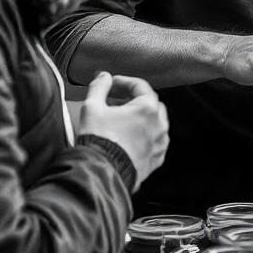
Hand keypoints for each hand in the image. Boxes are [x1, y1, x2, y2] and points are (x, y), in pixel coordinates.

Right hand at [79, 73, 168, 190]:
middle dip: (134, 99)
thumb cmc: (99, 142)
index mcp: (148, 108)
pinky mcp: (156, 159)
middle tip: (115, 101)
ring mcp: (159, 143)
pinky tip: (128, 138)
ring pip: (154, 123)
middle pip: (150, 103)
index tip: (111, 84)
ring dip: (140, 118)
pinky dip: (144, 136)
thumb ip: (99, 87)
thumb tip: (104, 77)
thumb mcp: (92, 107)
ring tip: (120, 121)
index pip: (140, 85)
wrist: (102, 174)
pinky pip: (153, 141)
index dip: (123, 82)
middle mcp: (159, 125)